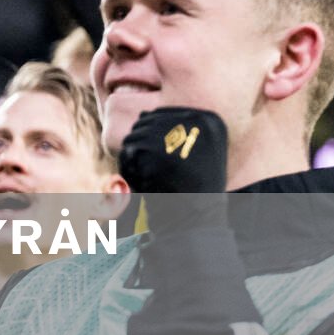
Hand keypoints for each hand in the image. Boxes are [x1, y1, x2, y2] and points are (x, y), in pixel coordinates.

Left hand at [119, 107, 227, 237]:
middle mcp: (191, 118)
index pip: (163, 113)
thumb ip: (175, 129)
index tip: (170, 161)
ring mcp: (168, 131)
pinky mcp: (147, 147)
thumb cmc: (196, 190)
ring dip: (135, 160)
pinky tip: (148, 184)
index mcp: (208, 118)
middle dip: (144, 148)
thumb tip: (143, 113)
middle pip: (145, 123)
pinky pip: (125, 152)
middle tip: (160, 173)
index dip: (157, 138)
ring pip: (133, 137)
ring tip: (156, 179)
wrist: (196, 221)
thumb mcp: (196, 152)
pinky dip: (129, 169)